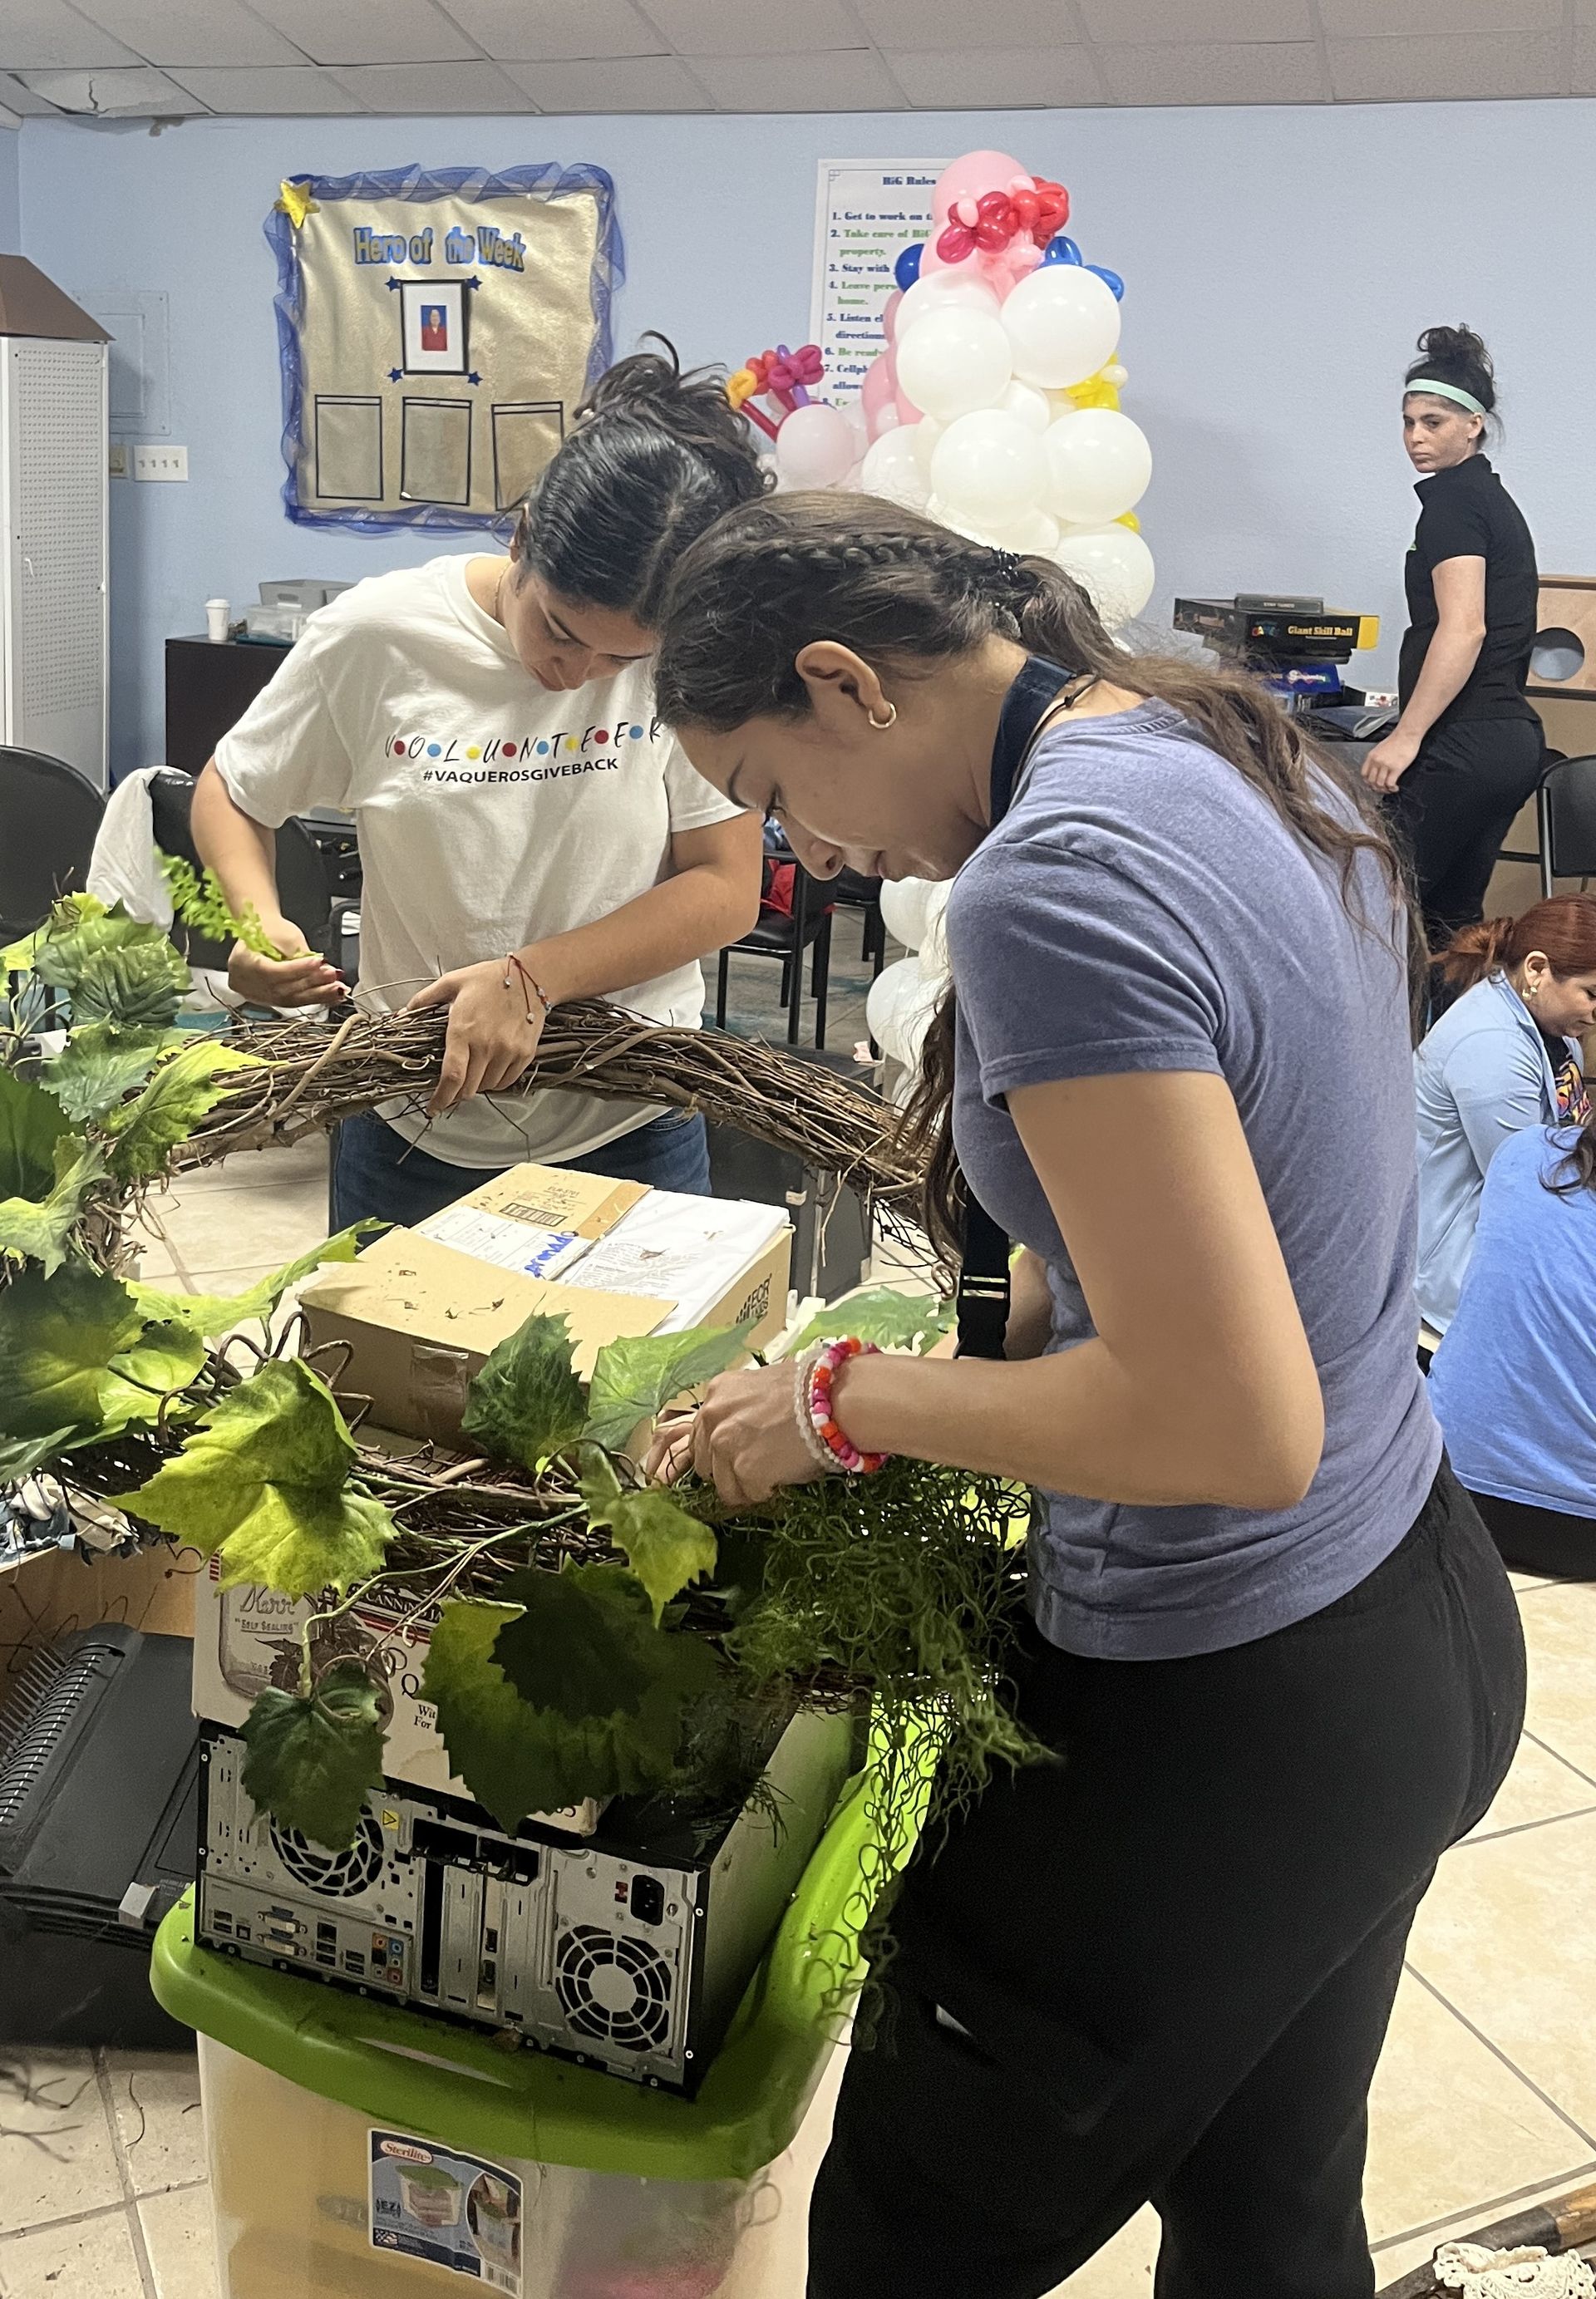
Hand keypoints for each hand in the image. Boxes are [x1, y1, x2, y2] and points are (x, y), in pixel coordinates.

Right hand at [227, 917, 342, 1007]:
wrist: (258, 934)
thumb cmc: (270, 930)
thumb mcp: (285, 936)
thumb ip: (302, 955)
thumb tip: (324, 969)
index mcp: (242, 963)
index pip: (273, 971)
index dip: (298, 969)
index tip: (320, 963)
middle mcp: (245, 983)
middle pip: (283, 990)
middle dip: (312, 984)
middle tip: (333, 976)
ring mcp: (255, 994)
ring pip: (289, 1001)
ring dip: (317, 996)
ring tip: (337, 989)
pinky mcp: (267, 999)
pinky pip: (291, 1003)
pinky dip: (312, 999)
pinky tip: (330, 997)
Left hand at [407, 958, 545, 1113]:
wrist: (530, 976)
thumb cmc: (489, 978)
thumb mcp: (451, 982)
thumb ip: (424, 1000)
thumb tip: (401, 1015)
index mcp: (463, 1030)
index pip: (452, 1076)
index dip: (441, 1098)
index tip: (433, 1108)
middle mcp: (486, 1045)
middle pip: (468, 1088)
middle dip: (456, 1093)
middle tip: (452, 1086)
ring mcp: (508, 1052)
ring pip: (487, 1086)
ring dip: (476, 1085)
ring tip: (473, 1070)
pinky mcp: (524, 1054)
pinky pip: (506, 1081)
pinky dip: (495, 1081)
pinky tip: (490, 1069)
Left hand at [645, 1363, 828, 1507]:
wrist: (835, 1400)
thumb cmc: (811, 1391)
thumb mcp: (764, 1386)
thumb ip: (742, 1408)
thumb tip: (742, 1433)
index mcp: (717, 1392)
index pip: (701, 1434)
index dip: (722, 1449)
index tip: (741, 1455)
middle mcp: (712, 1417)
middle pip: (705, 1463)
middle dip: (729, 1470)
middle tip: (759, 1466)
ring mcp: (725, 1445)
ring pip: (724, 1486)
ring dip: (746, 1486)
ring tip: (774, 1472)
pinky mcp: (744, 1470)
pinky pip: (748, 1496)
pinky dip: (766, 1492)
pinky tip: (784, 1475)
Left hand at [1360, 728, 1420, 793]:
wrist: (1407, 734)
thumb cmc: (1397, 740)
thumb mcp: (1380, 748)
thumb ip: (1376, 758)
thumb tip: (1376, 769)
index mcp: (1371, 756)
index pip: (1364, 774)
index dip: (1368, 782)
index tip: (1373, 785)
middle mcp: (1376, 761)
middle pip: (1371, 781)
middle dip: (1376, 788)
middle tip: (1382, 789)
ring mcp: (1386, 765)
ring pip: (1380, 784)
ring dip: (1385, 790)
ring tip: (1390, 789)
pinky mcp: (1396, 767)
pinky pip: (1390, 783)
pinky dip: (1392, 788)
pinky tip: (1395, 788)